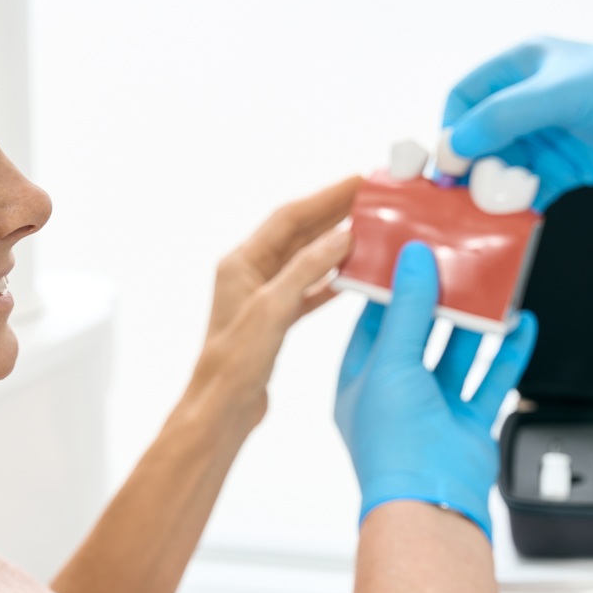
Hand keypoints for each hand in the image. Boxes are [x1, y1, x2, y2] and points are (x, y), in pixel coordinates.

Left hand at [186, 176, 362, 431]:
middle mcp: (250, 274)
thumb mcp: (272, 309)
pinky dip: (331, 280)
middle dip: (334, 213)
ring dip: (335, 244)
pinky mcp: (275, 321)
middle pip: (298, 233)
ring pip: (305, 260)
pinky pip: (308, 289)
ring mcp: (263, 297)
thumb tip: (341, 238)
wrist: (221, 410)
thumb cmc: (234, 364)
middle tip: (371, 199)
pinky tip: (355, 275)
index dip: (325, 197)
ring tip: (370, 229)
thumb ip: (306, 270)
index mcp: (241, 263)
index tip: (358, 182)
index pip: (289, 217)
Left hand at [334, 243, 536, 538]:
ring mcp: (432, 410)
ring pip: (456, 354)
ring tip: (491, 287)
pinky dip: (507, 353)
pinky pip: (490, 380)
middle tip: (455, 262)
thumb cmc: (394, 445)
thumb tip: (411, 259)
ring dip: (475, 323)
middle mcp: (394, 395)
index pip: (372, 323)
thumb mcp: (390, 361)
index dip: (389, 288)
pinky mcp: (467, 424)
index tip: (408, 255)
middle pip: (418, 335)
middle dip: (438, 301)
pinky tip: (521, 325)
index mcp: (360, 382)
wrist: (432, 502)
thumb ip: (405, 308)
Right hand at [443, 37, 592, 210]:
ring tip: (491, 208)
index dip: (450, 128)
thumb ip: (503, 116)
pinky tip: (513, 217)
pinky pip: (525, 189)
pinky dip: (516, 205)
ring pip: (498, 166)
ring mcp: (544, 134)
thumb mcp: (559, 94)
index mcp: (522, 66)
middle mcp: (528, 99)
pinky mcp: (562, 166)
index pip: (465, 96)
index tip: (447, 165)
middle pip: (477, 136)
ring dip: (491, 189)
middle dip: (468, 166)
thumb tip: (454, 147)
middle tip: (463, 195)